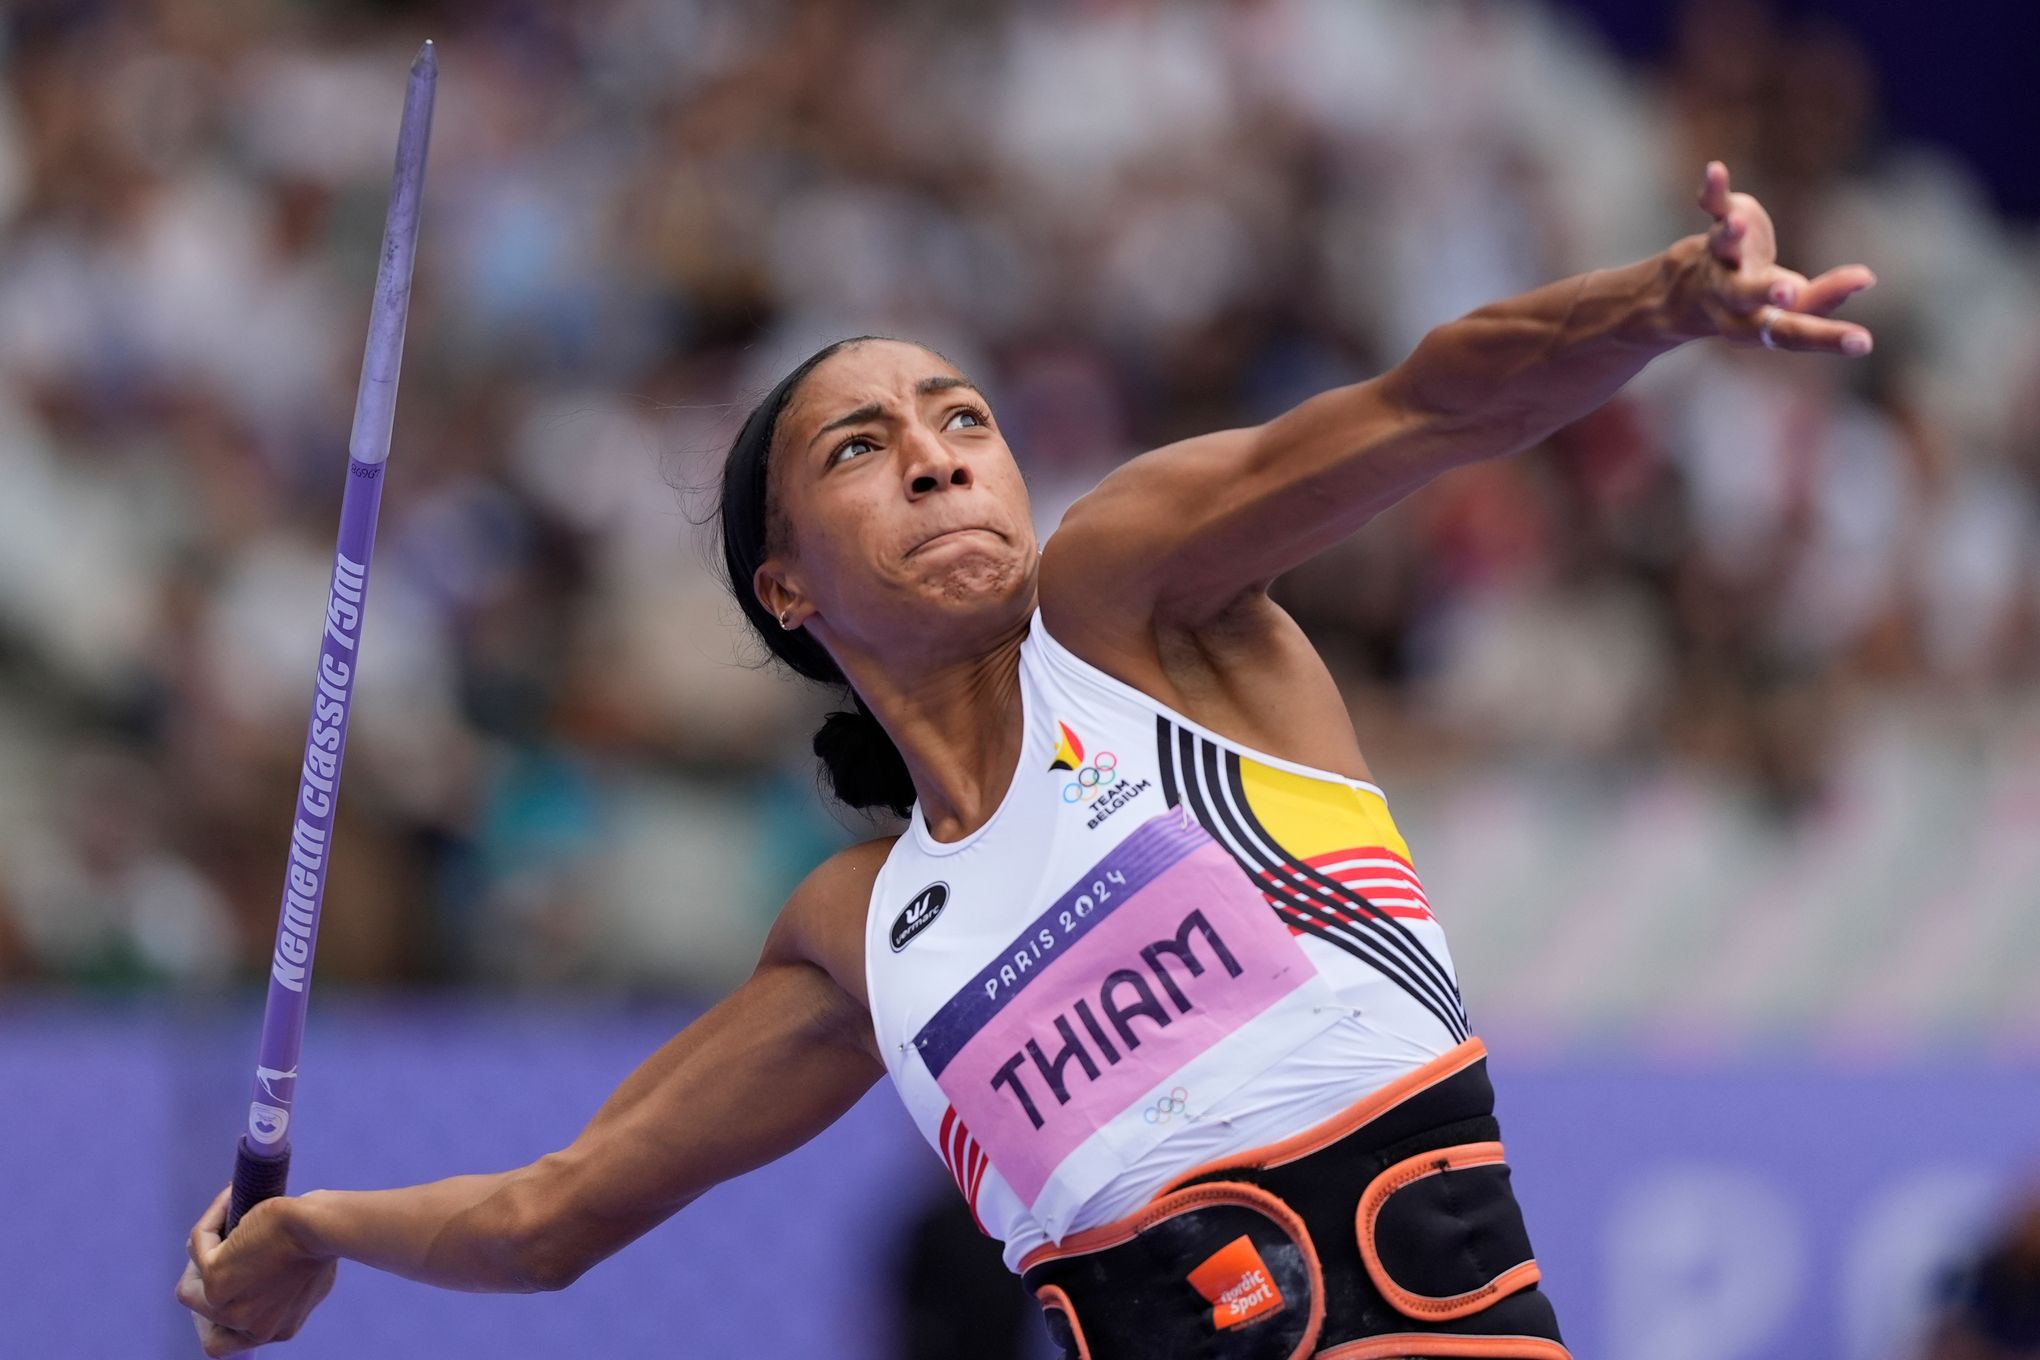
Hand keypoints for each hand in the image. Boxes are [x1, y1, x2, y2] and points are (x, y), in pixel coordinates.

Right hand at [175, 1186, 337, 1356]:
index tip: (229, 1283)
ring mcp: (228, 1308)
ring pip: (190, 1289)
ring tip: (222, 1226)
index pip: (225, 1343)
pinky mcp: (215, 1278)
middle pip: (204, 1316)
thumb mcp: (308, 1282)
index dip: (218, 1317)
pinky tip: (229, 1198)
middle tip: (220, 1249)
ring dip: (202, 1256)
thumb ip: (282, 1295)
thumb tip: (259, 1279)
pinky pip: (197, 1245)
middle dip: (206, 1283)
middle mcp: (249, 1328)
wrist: (324, 1228)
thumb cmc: (327, 1242)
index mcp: (273, 1331)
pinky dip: (211, 1220)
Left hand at [1673, 160, 1874, 355]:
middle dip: (1767, 293)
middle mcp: (1731, 294)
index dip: (1828, 338)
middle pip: (1748, 295)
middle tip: (1788, 293)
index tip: (1864, 343)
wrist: (1683, 297)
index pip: (1792, 333)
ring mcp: (1720, 259)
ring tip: (1738, 223)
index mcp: (1755, 323)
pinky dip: (1714, 190)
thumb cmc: (1754, 302)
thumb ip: (1826, 296)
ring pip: (1723, 249)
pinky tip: (1715, 170)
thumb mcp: (1790, 307)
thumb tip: (1866, 278)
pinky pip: (1712, 206)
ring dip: (1732, 236)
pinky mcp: (1717, 226)